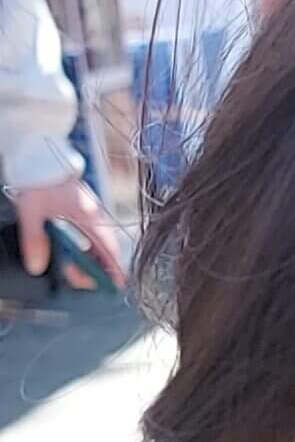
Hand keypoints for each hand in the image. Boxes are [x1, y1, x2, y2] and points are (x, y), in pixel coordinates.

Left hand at [10, 174, 124, 288]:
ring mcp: (91, 212)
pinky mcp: (84, 209)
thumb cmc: (39, 178)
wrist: (39, 154)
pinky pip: (92, 235)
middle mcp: (95, 216)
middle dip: (96, 269)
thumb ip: (34, 240)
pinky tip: (75, 253)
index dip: (114, 270)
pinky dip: (88, 249)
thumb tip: (36, 266)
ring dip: (91, 260)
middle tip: (77, 278)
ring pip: (99, 243)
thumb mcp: (31, 211)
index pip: (109, 250)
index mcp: (89, 217)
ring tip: (74, 268)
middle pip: (106, 250)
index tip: (115, 286)